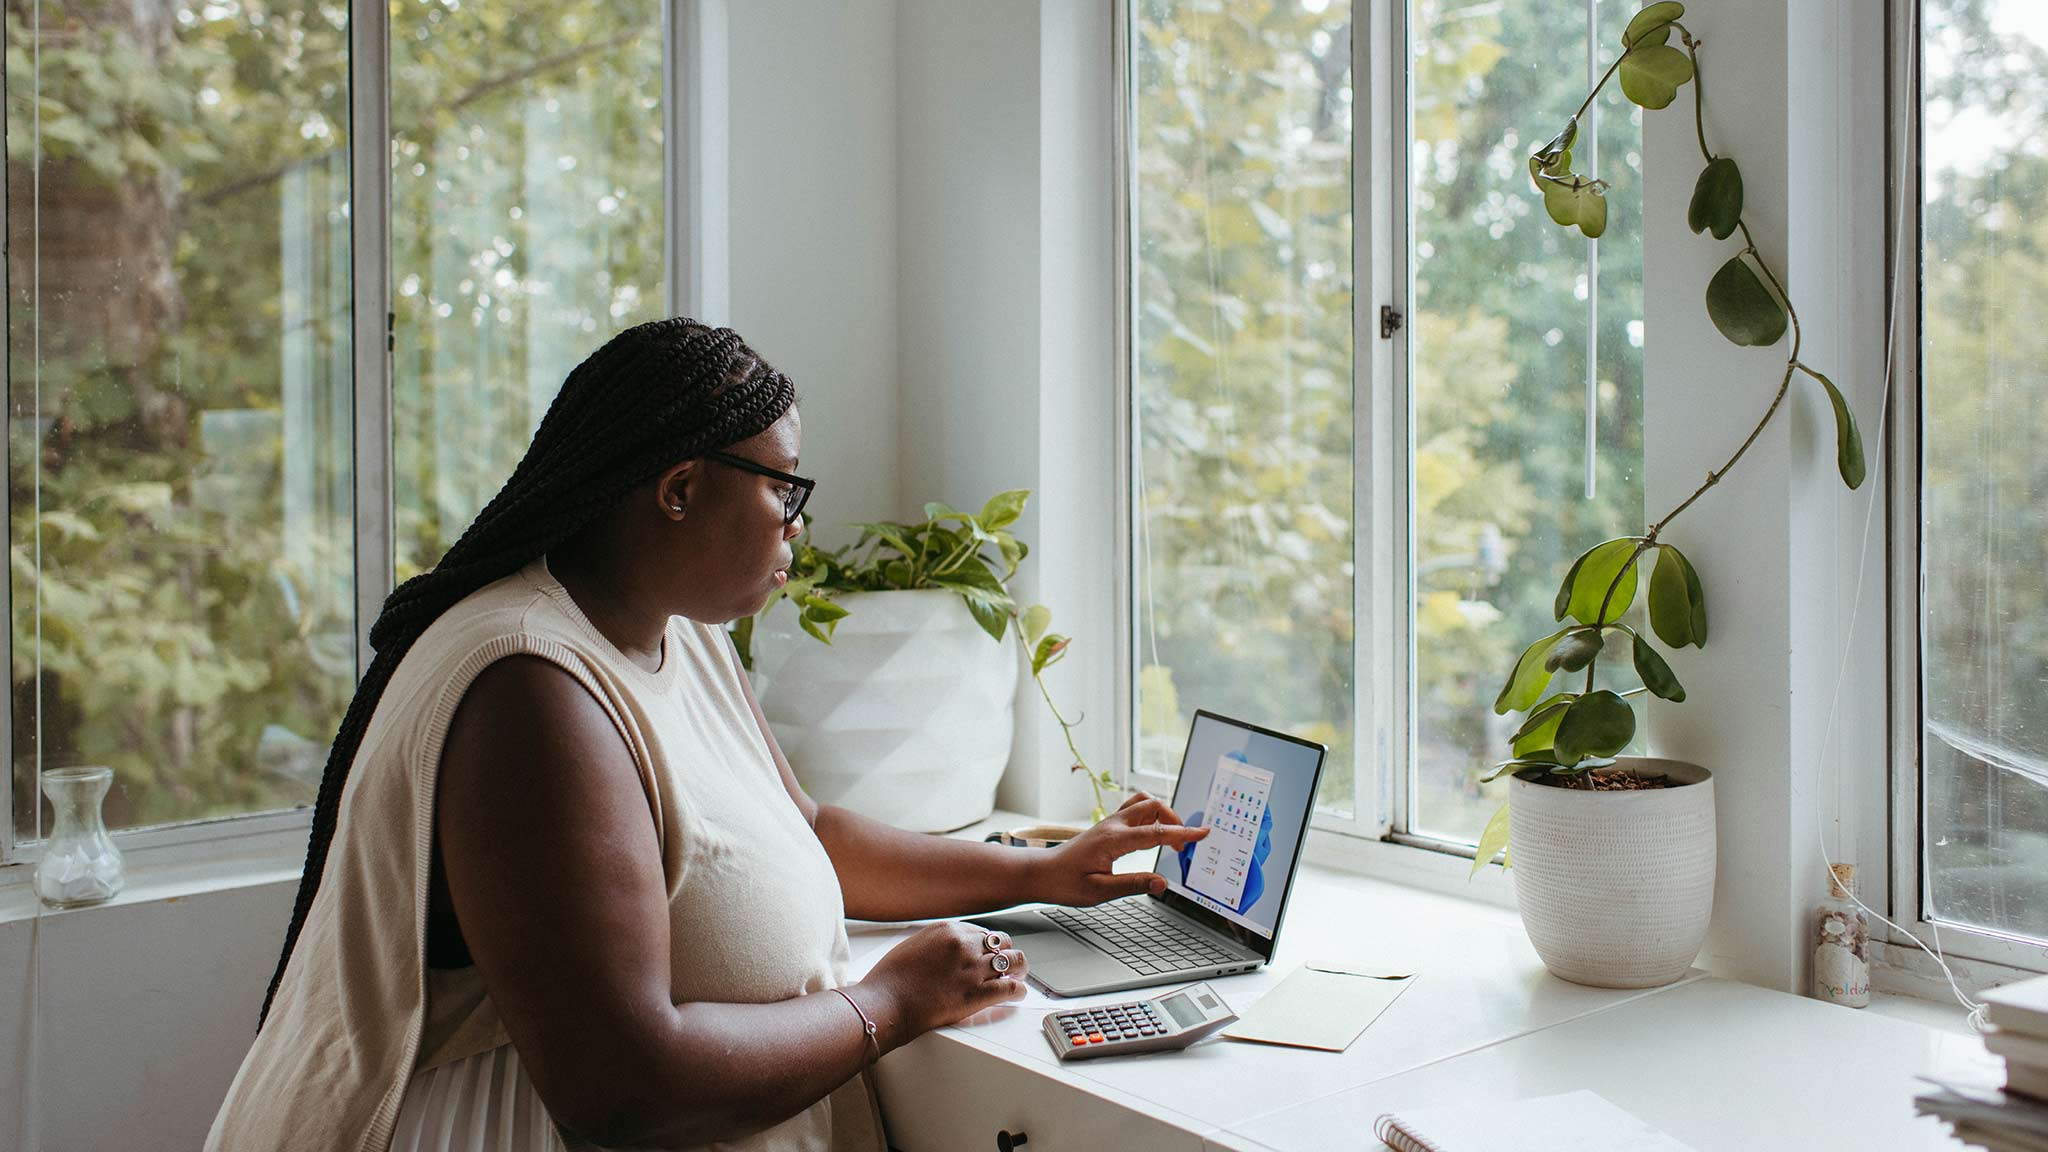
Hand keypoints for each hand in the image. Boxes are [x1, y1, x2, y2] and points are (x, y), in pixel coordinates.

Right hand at [855, 921, 1027, 1047]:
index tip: (992, 953)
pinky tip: (1019, 994)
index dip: (990, 945)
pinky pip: (1011, 988)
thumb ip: (937, 943)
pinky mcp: (976, 994)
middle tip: (1010, 963)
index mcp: (949, 930)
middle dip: (1007, 953)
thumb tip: (950, 950)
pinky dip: (1019, 991)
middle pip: (1003, 943)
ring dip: (1019, 969)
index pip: (983, 932)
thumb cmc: (891, 978)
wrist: (886, 1001)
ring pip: (1013, 962)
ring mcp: (972, 969)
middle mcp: (965, 945)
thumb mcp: (914, 945)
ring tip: (1020, 976)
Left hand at [1033, 792, 1208, 906]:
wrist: (1042, 873)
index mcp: (1114, 840)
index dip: (1183, 833)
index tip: (1203, 833)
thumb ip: (1133, 885)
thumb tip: (1162, 883)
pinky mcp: (1106, 826)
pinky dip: (1150, 815)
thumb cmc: (1066, 883)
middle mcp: (1113, 825)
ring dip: (1162, 814)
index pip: (1157, 832)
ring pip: (1143, 802)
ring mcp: (1109, 822)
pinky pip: (1134, 809)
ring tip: (1171, 836)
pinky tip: (1153, 832)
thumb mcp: (1100, 892)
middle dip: (1175, 820)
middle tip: (1184, 844)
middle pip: (1153, 806)